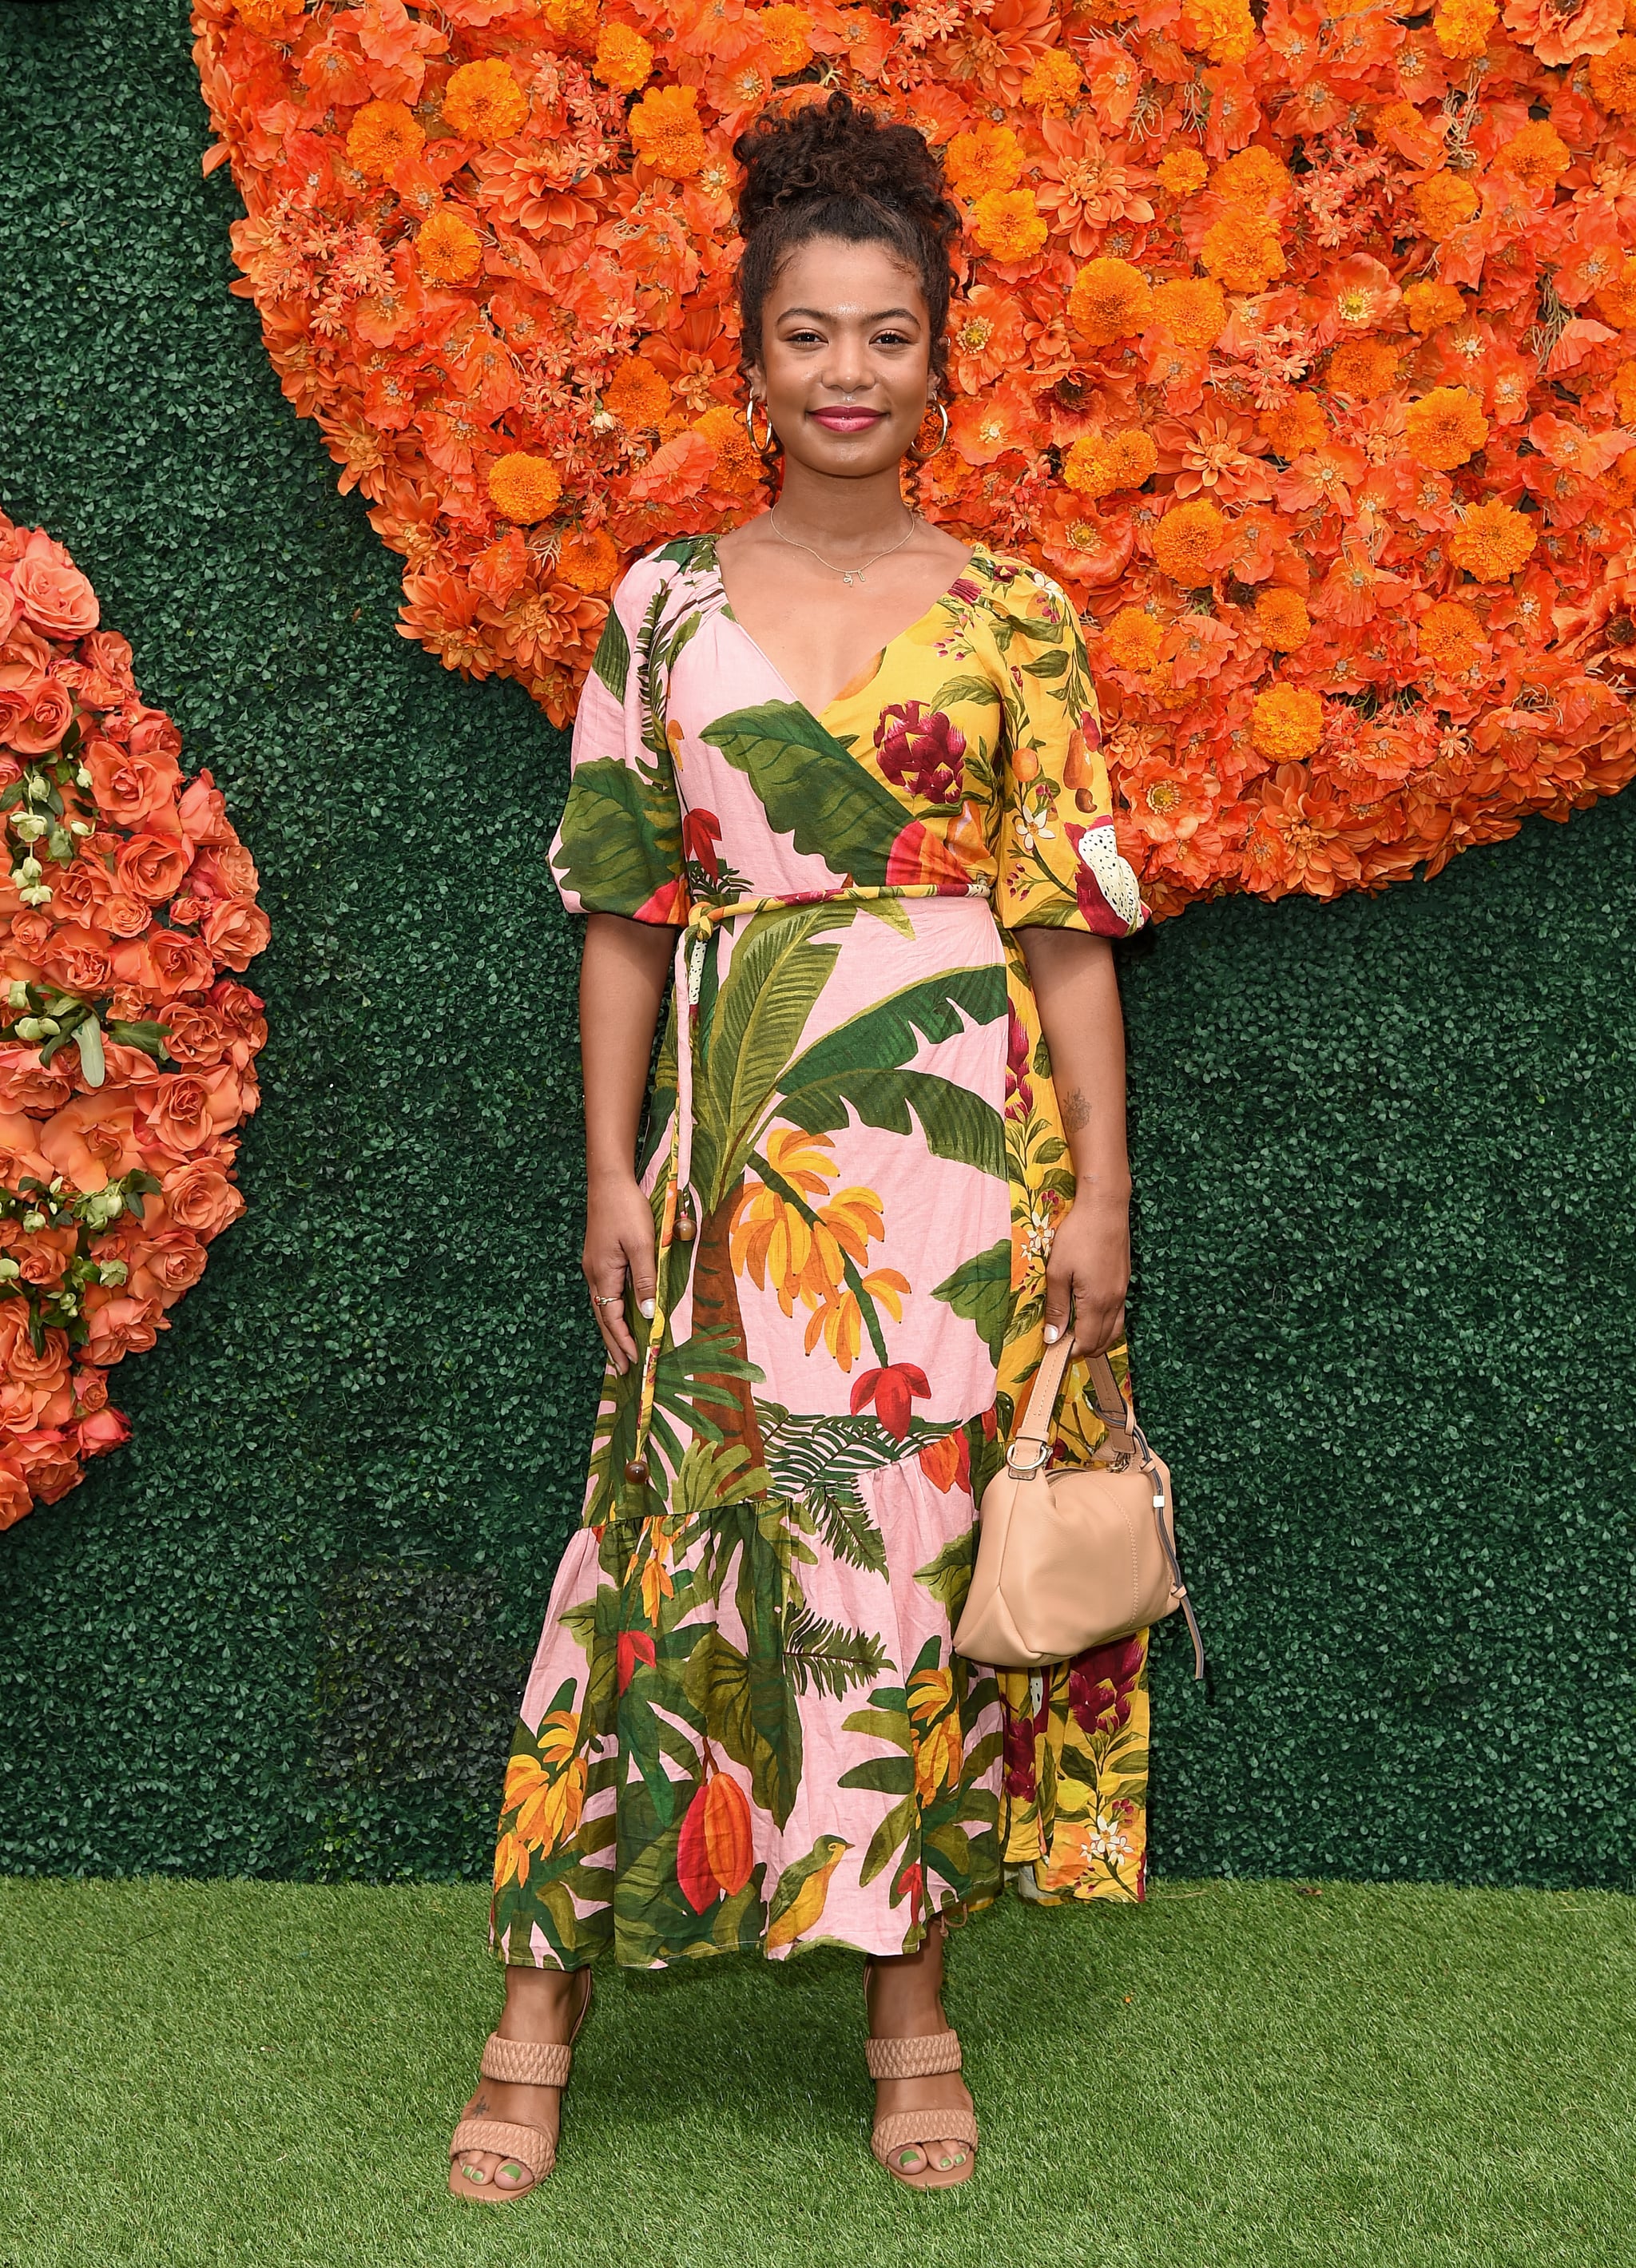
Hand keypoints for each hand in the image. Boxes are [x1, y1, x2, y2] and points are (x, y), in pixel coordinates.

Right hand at [583, 1170, 656, 1375]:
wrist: (608, 1181)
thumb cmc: (626, 1209)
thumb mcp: (641, 1244)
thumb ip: (645, 1279)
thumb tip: (647, 1313)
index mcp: (603, 1274)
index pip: (612, 1317)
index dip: (623, 1340)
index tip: (635, 1360)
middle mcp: (594, 1275)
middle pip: (603, 1318)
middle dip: (613, 1344)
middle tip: (624, 1369)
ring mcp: (594, 1267)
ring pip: (602, 1307)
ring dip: (611, 1331)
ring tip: (620, 1351)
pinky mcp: (599, 1259)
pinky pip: (604, 1294)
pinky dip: (611, 1312)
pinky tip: (618, 1317)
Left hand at [1042, 1196, 1128, 1357]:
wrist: (1105, 1207)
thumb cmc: (1078, 1235)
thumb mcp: (1057, 1271)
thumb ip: (1056, 1306)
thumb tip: (1053, 1337)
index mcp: (1097, 1302)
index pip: (1088, 1342)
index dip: (1070, 1351)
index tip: (1054, 1349)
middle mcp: (1115, 1301)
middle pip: (1105, 1341)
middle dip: (1084, 1348)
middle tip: (1062, 1343)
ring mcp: (1122, 1291)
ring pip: (1115, 1329)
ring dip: (1098, 1338)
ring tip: (1075, 1332)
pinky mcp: (1124, 1281)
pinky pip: (1119, 1314)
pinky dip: (1106, 1323)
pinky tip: (1089, 1313)